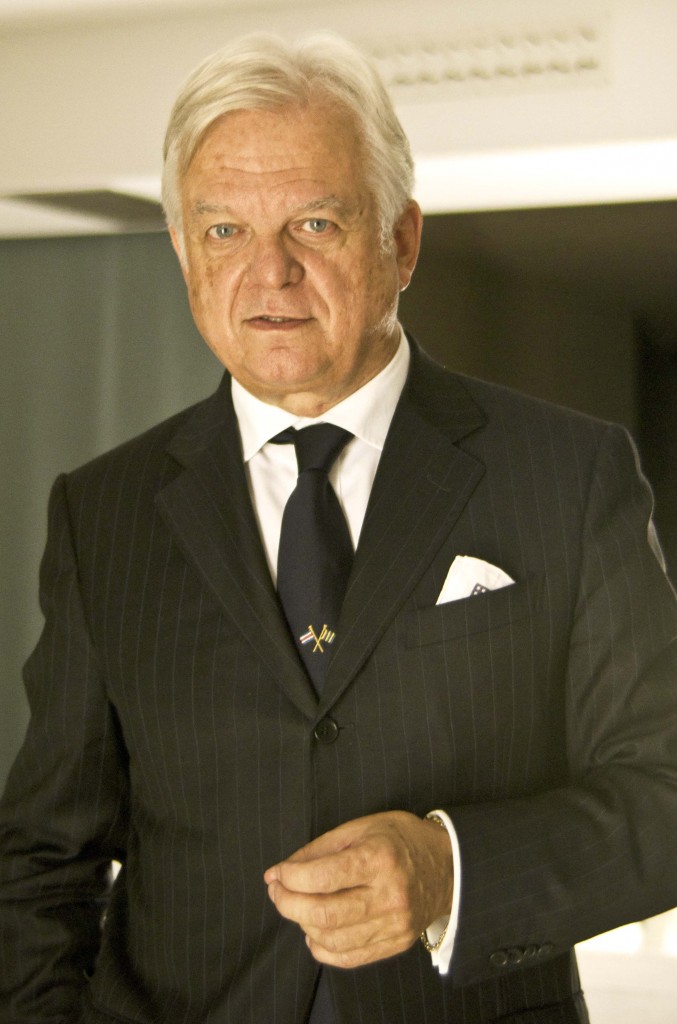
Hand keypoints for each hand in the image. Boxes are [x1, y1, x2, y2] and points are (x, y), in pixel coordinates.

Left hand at [263, 810, 452, 967]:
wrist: (449, 866)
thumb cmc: (400, 839)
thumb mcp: (361, 827)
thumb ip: (319, 849)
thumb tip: (279, 872)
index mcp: (379, 858)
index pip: (323, 877)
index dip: (291, 877)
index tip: (277, 873)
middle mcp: (389, 895)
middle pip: (323, 914)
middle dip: (287, 904)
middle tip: (277, 890)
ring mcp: (395, 924)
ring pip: (332, 939)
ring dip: (302, 923)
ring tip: (297, 906)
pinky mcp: (396, 943)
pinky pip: (348, 957)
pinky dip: (321, 947)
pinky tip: (314, 929)